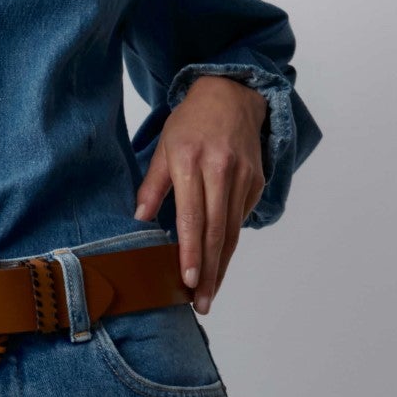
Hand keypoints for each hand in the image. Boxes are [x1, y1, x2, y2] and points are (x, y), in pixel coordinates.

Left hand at [133, 76, 268, 310]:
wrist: (231, 94)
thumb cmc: (192, 122)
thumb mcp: (164, 147)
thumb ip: (152, 185)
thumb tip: (140, 220)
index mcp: (193, 161)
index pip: (193, 217)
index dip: (190, 251)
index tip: (187, 280)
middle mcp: (222, 170)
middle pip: (216, 231)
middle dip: (208, 271)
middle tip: (200, 302)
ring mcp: (244, 177)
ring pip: (232, 231)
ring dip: (221, 266)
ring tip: (209, 293)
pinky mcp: (257, 181)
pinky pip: (240, 218)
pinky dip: (229, 243)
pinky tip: (218, 263)